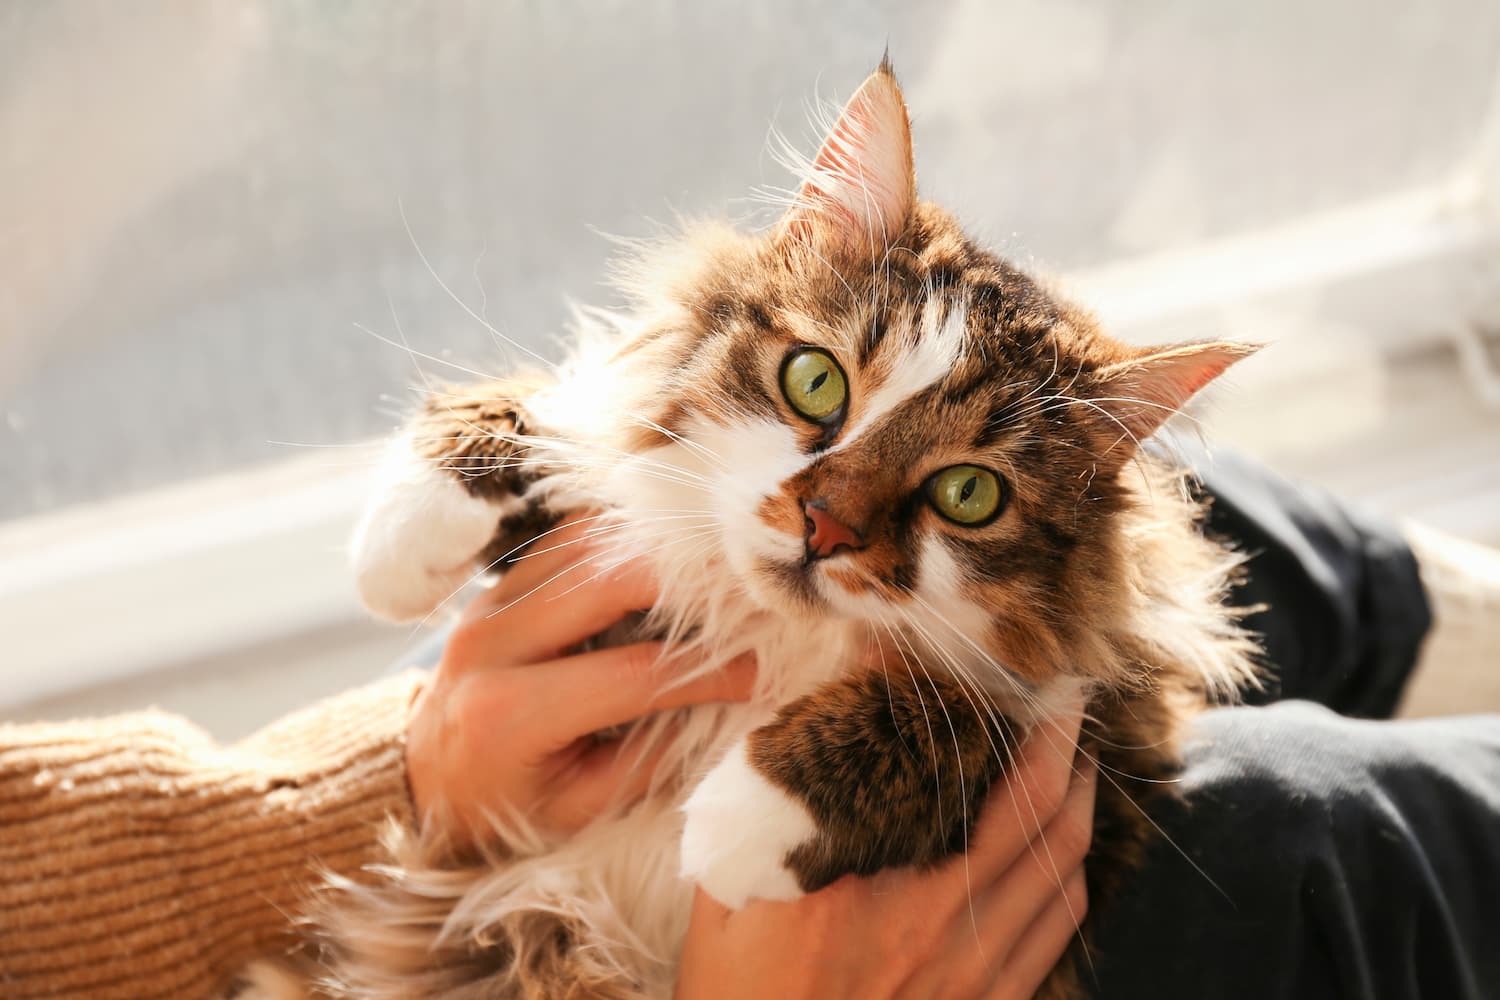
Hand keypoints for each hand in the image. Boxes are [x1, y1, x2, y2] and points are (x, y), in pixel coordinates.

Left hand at [406, 517, 755, 844]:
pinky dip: (623, 540)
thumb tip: (736, 701)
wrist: (426, 786)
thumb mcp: (584, 807)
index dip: (708, 670)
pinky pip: (568, 539)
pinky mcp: (497, 584)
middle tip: (747, 598)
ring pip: (585, 541)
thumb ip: (655, 751)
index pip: (631, 674)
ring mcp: (487, 604)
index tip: (762, 670)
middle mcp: (488, 645)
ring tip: (715, 572)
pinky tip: (667, 557)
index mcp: (505, 715)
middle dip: (688, 582)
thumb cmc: (512, 810)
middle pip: (606, 580)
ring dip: (656, 549)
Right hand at [675, 702, 1094, 999]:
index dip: (966, 709)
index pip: (937, 770)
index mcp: (863, 885)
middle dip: (1060, 743)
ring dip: (1078, 805)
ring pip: (1064, 872)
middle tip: (1067, 696)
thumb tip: (796, 733)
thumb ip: (760, 811)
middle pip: (1035, 814)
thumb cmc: (741, 998)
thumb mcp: (726, 894)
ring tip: (1075, 761)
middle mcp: (933, 925)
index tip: (971, 662)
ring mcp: (971, 974)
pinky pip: (1058, 932)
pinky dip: (1072, 877)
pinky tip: (1062, 852)